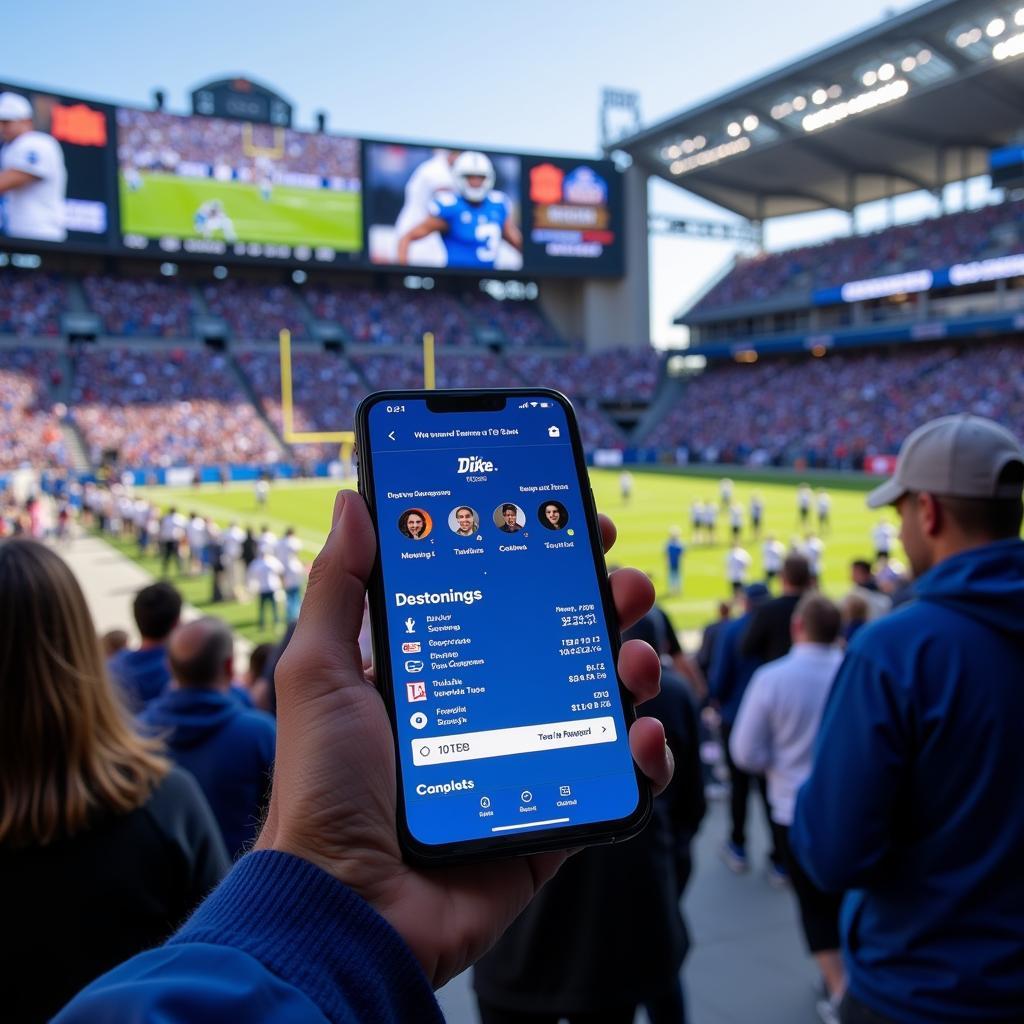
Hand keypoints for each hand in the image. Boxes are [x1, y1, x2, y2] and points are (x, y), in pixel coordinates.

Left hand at [257, 491, 670, 987]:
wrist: (347, 903)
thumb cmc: (326, 785)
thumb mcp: (320, 672)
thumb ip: (338, 588)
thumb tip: (354, 504)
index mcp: (442, 670)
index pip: (507, 600)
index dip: (547, 561)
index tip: (579, 525)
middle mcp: (490, 710)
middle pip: (566, 644)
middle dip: (607, 606)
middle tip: (625, 585)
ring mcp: (526, 761)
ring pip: (600, 704)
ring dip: (633, 669)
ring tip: (634, 657)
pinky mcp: (553, 819)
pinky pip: (614, 783)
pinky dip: (645, 759)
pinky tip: (643, 736)